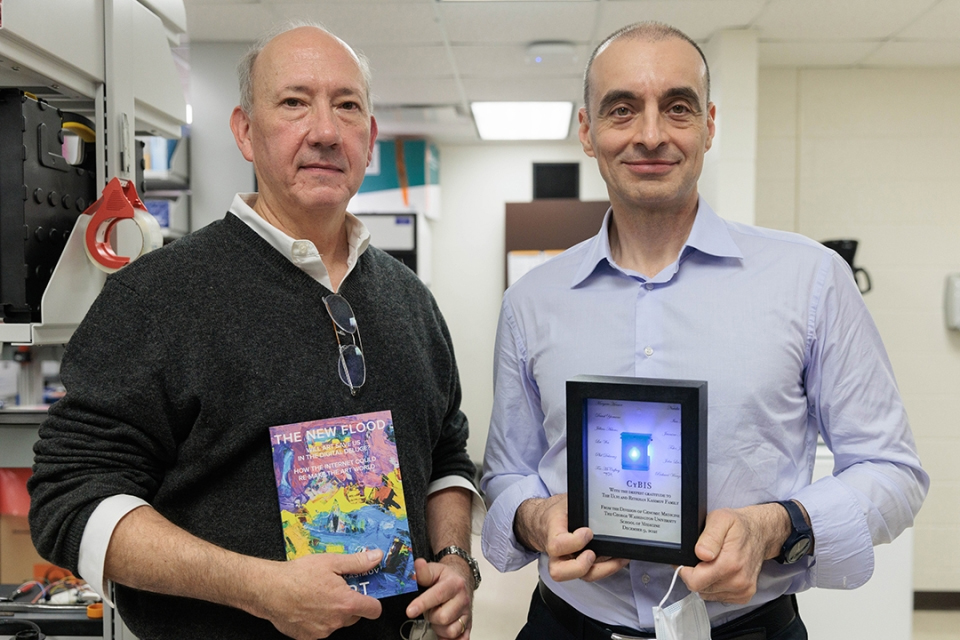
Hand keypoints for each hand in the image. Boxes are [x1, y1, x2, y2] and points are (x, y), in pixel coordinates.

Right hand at [247, 550, 383, 638]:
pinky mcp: (308, 638)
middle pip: (354, 615)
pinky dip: (318, 620)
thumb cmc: (297, 576)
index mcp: (346, 603)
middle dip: (349, 603)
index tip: (367, 594)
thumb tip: (375, 557)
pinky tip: (308, 606)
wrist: (269, 590)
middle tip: (337, 589)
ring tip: (318, 595)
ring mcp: (322, 632)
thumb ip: (357, 562)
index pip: (374, 610)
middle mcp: (336, 621)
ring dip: (333, 612)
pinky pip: (321, 629)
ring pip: (337, 622)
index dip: (373, 602)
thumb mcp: (331, 562)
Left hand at [406, 557, 473, 638]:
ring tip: (437, 617)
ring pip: (451, 631)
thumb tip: (416, 565)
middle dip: (431, 615)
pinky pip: (461, 639)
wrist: (462, 580)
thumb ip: (424, 571)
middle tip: (430, 609)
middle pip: (443, 617)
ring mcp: (466, 614)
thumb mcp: (434, 570)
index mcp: (454, 584)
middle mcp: (463, 599)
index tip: (410, 610)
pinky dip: (450, 639)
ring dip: (440, 627)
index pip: (438, 595)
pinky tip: (443, 634)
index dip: (423, 603)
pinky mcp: (468, 625)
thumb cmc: (446, 577)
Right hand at [515, 494, 628, 582]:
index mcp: (551, 533)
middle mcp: (555, 554)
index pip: (557, 545)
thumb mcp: (565, 502)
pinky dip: (607, 568)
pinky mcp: (578, 567)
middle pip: (560, 572)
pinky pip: (591, 573)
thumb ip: (579, 503)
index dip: (574, 542)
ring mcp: (566, 563)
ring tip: (619, 558)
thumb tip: (603, 499)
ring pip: (580, 577)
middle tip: (593, 553)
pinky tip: (618, 558)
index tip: (587, 532)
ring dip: (603, 570)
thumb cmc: (556, 512)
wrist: (543, 522)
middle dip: (581, 566)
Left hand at [678, 504, 788, 604]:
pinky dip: (715, 586)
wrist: (760, 533)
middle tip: (699, 559)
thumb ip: (709, 537)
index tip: (686, 561)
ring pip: (708, 594)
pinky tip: (720, 572)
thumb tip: (701, 553)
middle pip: (700, 588)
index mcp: (730, 563)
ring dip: (705, 581)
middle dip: (694, 574)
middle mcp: (738, 580)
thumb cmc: (739, 526)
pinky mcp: (744, 595)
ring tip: (712, 563)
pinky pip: (718, 597)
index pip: (695, 581)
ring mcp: (742, 590)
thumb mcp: (720, 519)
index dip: (685, 571)